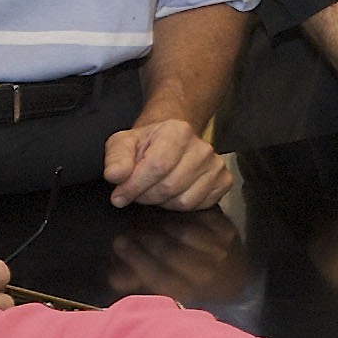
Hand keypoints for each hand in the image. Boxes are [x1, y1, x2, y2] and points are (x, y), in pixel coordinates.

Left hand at [104, 117, 234, 210]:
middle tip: (136, 192)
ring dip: (162, 202)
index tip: (119, 196)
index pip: (157, 166)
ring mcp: (216, 165)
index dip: (134, 186)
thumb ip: (116, 158)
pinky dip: (178, 206)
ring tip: (153, 190)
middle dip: (146, 195)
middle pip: (169, 186)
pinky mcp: (223, 181)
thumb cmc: (146, 145)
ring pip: (183, 201)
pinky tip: (171, 194)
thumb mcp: (123, 144)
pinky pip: (197, 207)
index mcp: (178, 131)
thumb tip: (115, 175)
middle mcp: (202, 147)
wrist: (170, 143)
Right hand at [107, 210, 250, 302]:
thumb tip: (113, 276)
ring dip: (160, 222)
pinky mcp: (227, 230)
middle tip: (127, 227)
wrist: (236, 276)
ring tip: (143, 217)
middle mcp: (206, 273)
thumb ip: (140, 282)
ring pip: (183, 232)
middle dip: (144, 238)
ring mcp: (219, 250)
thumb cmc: (193, 284)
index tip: (118, 243)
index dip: (136, 259)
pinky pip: (198, 217)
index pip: (159, 277)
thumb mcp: (168, 288)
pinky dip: (179, 212)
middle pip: (170, 253)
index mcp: (190, 291)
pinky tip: (164, 209)